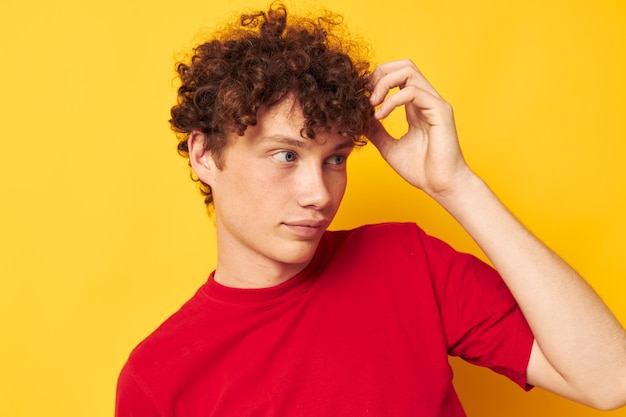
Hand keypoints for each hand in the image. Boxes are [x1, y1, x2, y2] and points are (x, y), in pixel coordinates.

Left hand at [367, 59, 471, 197]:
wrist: (441, 186)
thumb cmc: (421, 170)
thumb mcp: (389, 147)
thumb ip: (376, 132)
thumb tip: (360, 120)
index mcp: (416, 107)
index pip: (398, 76)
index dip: (377, 79)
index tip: (363, 97)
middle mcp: (426, 100)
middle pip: (404, 65)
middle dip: (380, 73)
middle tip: (366, 94)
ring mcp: (434, 103)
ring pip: (408, 71)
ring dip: (384, 83)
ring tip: (373, 103)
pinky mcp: (440, 111)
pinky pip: (413, 92)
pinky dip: (392, 101)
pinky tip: (381, 116)